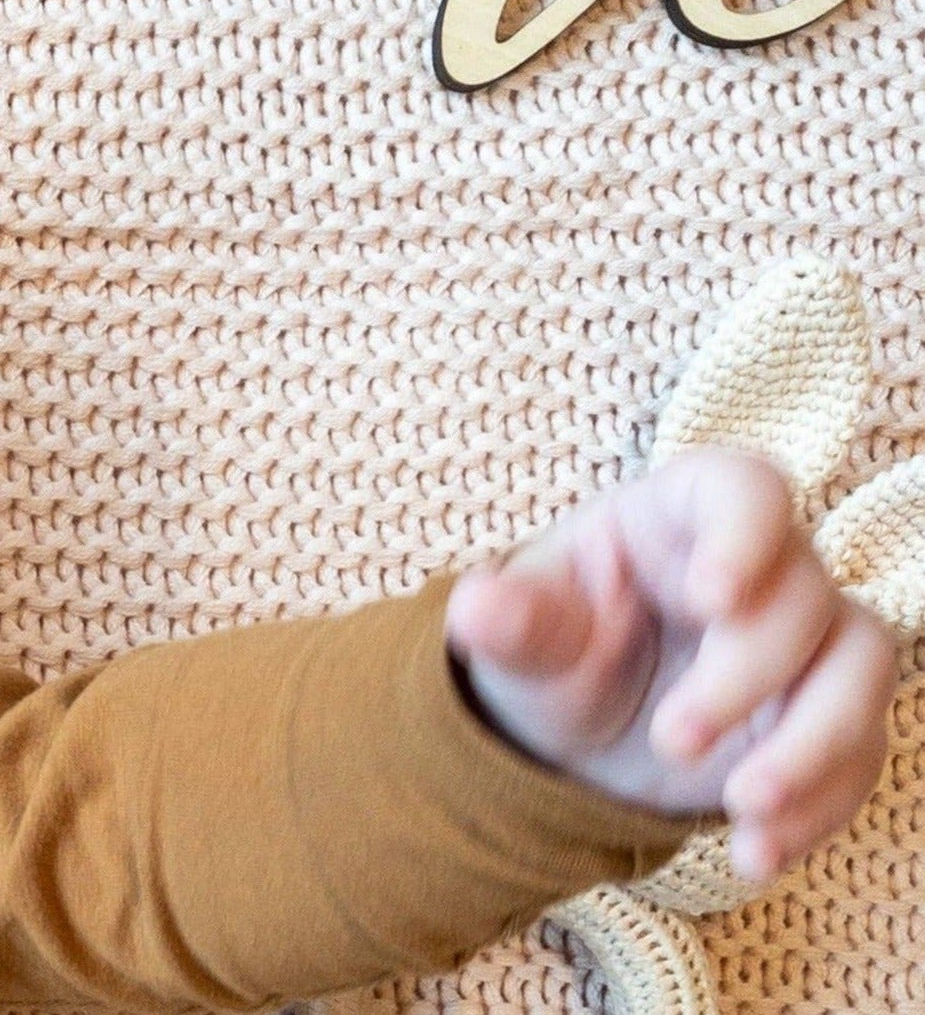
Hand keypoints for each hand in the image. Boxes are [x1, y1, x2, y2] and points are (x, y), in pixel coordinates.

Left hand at [444, 448, 899, 884]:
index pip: (743, 488)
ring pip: (859, 666)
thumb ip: (512, 620)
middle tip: (670, 738)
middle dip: (744, 677)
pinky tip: (756, 850)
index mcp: (676, 517)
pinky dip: (817, 807)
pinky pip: (860, 754)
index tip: (713, 599)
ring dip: (813, 745)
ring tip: (741, 806)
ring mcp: (804, 643)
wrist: (575, 733)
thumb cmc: (552, 649)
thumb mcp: (522, 636)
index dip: (745, 534)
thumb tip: (477, 609)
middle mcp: (758, 568)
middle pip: (803, 597)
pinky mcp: (826, 717)